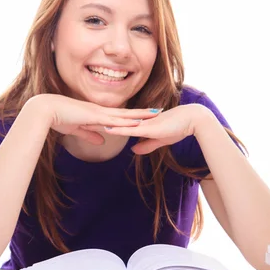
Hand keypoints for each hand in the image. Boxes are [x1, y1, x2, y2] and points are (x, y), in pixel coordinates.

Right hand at [28, 94, 162, 144]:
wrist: (46, 110)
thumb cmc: (58, 118)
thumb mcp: (77, 129)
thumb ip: (90, 135)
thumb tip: (102, 141)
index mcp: (96, 113)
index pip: (118, 114)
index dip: (131, 115)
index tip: (144, 114)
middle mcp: (100, 111)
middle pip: (126, 112)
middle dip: (142, 113)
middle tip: (158, 111)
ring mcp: (98, 112)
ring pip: (124, 114)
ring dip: (140, 115)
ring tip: (155, 114)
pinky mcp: (94, 116)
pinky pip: (114, 119)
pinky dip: (127, 121)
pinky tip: (137, 122)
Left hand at [86, 104, 211, 153]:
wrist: (192, 121)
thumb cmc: (178, 128)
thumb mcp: (158, 140)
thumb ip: (146, 144)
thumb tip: (133, 149)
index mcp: (138, 123)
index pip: (115, 122)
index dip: (100, 122)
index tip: (85, 122)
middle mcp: (137, 121)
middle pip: (112, 120)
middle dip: (94, 121)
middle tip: (77, 120)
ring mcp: (142, 123)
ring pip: (117, 123)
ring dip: (102, 124)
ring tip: (84, 123)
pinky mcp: (148, 127)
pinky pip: (130, 128)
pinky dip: (118, 128)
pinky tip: (106, 128)